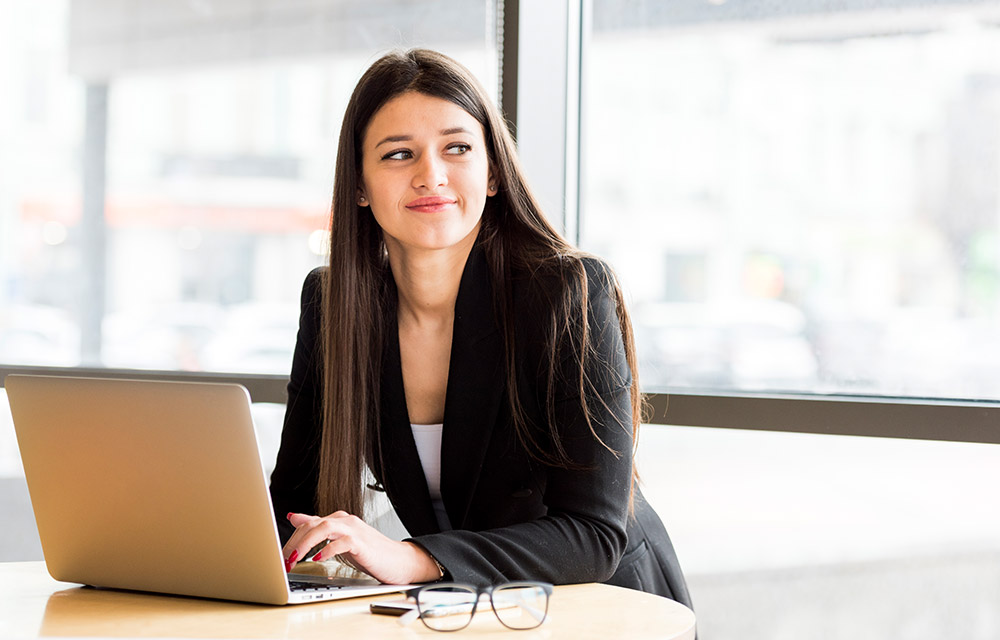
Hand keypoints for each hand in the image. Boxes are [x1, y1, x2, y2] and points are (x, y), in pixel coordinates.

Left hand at [283, 511, 441, 584]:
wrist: (400, 561)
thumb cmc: (371, 553)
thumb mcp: (339, 541)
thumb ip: (318, 529)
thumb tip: (294, 517)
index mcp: (339, 521)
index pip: (308, 524)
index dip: (291, 539)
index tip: (278, 555)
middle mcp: (345, 521)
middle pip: (313, 524)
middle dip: (294, 542)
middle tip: (282, 560)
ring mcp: (354, 530)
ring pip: (324, 527)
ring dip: (306, 544)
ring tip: (294, 559)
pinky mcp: (363, 543)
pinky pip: (343, 542)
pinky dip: (328, 549)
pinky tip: (318, 559)